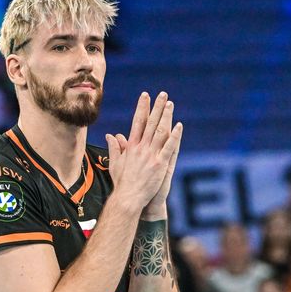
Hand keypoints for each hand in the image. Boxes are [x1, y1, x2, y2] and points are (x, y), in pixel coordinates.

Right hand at [106, 92, 182, 214]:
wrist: (128, 198)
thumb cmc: (122, 182)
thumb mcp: (115, 163)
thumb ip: (114, 147)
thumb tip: (111, 135)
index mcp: (131, 146)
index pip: (137, 122)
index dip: (142, 108)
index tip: (145, 96)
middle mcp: (141, 148)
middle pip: (150, 123)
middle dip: (156, 107)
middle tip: (162, 94)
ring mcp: (151, 155)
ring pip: (160, 131)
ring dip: (166, 116)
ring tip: (170, 104)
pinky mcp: (160, 164)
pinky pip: (169, 147)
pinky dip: (174, 136)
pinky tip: (179, 125)